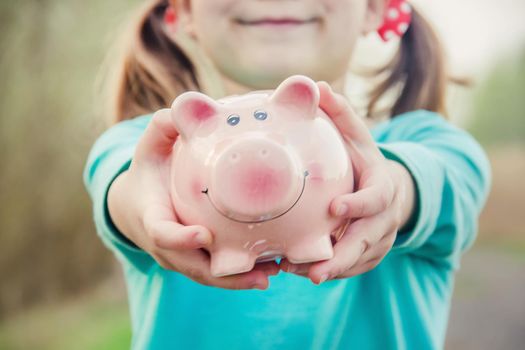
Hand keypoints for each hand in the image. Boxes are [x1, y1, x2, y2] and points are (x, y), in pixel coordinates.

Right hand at [108, 108, 278, 289]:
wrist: (137, 205)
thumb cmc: (148, 172)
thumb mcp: (149, 148)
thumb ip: (163, 128)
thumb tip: (183, 108)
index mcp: (151, 217)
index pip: (161, 233)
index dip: (180, 239)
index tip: (205, 236)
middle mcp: (166, 246)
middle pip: (193, 267)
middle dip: (224, 274)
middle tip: (260, 271)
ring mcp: (180, 257)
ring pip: (209, 276)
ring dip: (240, 280)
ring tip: (273, 273)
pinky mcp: (195, 261)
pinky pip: (218, 273)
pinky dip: (241, 276)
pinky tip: (271, 269)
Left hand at [279, 82, 415, 283]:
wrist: (390, 192)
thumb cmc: (365, 162)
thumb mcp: (357, 137)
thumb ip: (340, 114)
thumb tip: (316, 85)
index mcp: (382, 187)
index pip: (376, 198)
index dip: (359, 205)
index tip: (336, 208)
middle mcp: (384, 218)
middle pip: (368, 240)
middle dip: (343, 256)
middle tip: (315, 270)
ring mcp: (379, 240)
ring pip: (358, 260)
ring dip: (331, 268)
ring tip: (298, 274)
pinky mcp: (370, 255)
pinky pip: (353, 268)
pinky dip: (331, 272)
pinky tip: (301, 273)